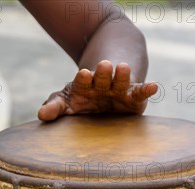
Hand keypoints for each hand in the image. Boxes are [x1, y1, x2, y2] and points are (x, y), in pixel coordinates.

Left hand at [38, 60, 158, 120]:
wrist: (103, 92)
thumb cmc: (80, 100)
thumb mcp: (65, 101)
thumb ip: (54, 107)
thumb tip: (41, 115)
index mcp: (84, 85)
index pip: (82, 81)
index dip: (83, 78)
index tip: (83, 74)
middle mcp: (102, 85)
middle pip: (102, 78)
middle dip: (102, 73)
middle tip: (102, 66)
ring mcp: (118, 90)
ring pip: (120, 81)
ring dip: (121, 75)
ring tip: (123, 68)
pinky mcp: (133, 99)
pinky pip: (139, 93)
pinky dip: (146, 90)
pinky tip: (153, 87)